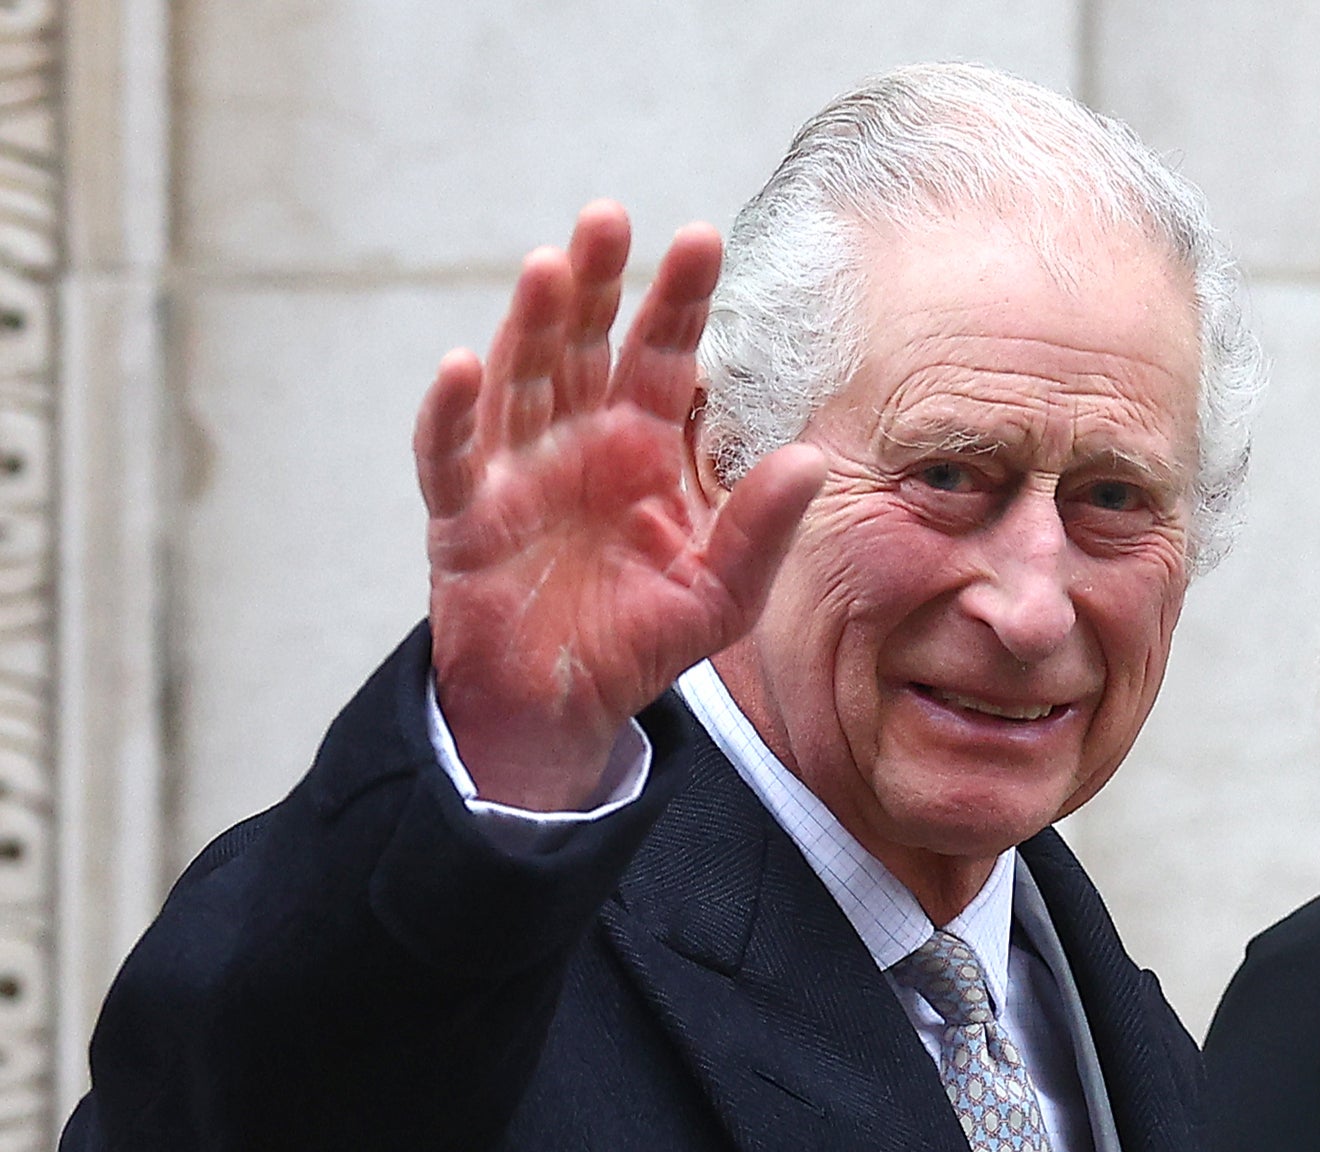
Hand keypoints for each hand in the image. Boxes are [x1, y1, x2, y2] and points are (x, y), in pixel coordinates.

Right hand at [415, 201, 823, 810]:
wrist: (565, 707)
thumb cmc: (641, 639)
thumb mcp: (722, 594)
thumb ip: (760, 529)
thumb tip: (809, 460)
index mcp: (643, 445)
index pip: (662, 354)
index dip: (677, 299)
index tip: (701, 237)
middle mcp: (577, 440)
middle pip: (583, 343)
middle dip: (596, 281)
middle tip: (609, 216)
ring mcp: (515, 471)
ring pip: (518, 379)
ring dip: (527, 324)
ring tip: (546, 266)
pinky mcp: (463, 517)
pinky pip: (449, 458)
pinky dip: (449, 415)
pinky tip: (459, 368)